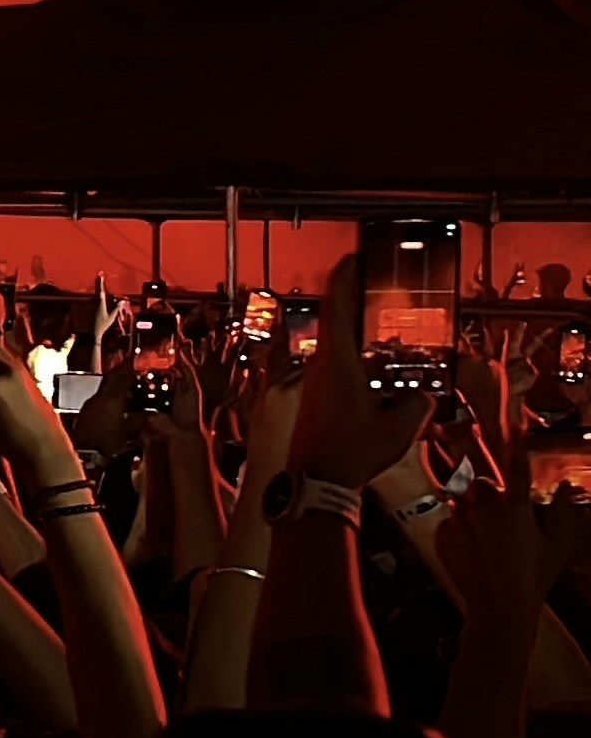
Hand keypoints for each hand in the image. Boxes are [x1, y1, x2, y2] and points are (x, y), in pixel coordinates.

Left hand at [287, 256, 432, 488]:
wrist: (315, 481)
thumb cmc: (352, 452)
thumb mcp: (399, 428)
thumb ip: (417, 405)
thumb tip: (422, 396)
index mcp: (337, 364)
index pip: (338, 308)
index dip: (344, 279)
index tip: (352, 256)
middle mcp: (321, 367)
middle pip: (339, 323)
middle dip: (357, 303)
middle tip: (376, 286)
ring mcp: (314, 383)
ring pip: (339, 348)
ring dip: (359, 336)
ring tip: (384, 329)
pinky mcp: (315, 398)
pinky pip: (339, 368)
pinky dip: (357, 360)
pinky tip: (376, 370)